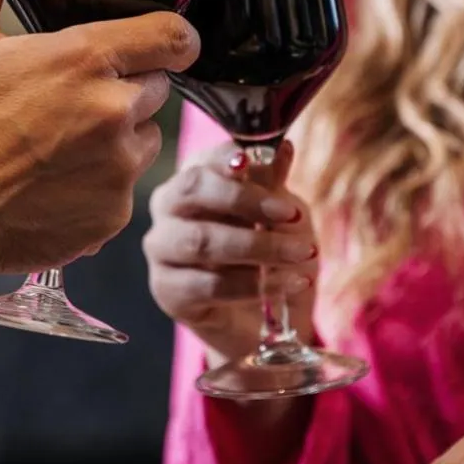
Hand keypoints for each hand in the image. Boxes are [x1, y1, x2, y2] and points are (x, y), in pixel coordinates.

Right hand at [0, 0, 199, 301]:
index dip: (172, 37)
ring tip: (58, 144)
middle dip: (125, 88)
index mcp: (85, 60)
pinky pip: (126, 188)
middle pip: (156, 87)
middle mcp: (114, 112)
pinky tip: (54, 183)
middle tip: (71, 100)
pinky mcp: (115, 215)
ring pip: (145, 139)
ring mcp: (119, 168)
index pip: (174, 36)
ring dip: (118, 138)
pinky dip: (101, 185)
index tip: (162, 42)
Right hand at [144, 141, 319, 365]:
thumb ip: (272, 181)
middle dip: (246, 200)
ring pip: (202, 241)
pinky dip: (255, 284)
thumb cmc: (263, 252)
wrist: (257, 315)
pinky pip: (210, 285)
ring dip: (259, 247)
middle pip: (192, 190)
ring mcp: (162, 251)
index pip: (203, 159)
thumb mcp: (276, 213)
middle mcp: (167, 209)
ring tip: (302, 253)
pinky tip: (289, 283)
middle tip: (292, 214)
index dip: (232, 159)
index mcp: (191, 179)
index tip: (269, 163)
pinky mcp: (168, 292)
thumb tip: (282, 147)